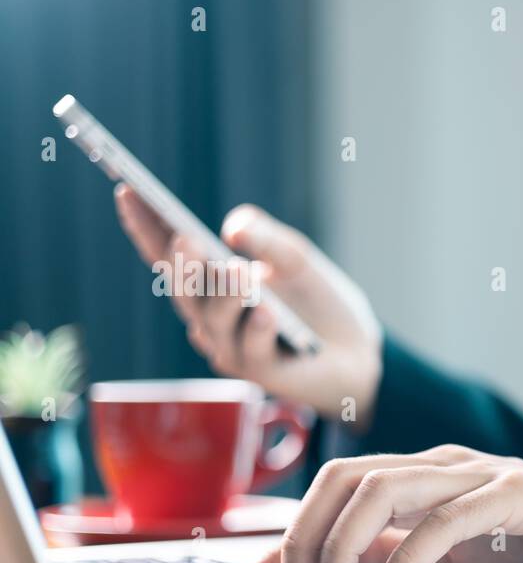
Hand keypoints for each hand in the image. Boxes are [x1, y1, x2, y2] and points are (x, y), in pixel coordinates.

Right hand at [114, 186, 382, 425]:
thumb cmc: (314, 302)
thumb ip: (268, 241)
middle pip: (186, 290)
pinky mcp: (261, 372)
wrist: (356, 350)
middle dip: (184, 266)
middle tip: (184, 239)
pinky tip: (268, 312)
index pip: (169, 252)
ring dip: (225, 296)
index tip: (127, 190)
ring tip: (238, 272)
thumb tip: (234, 229)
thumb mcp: (296, 260)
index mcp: (210, 282)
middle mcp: (210, 316)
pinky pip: (253, 350)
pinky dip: (259, 329)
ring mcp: (231, 346)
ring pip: (215, 322)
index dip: (146, 225)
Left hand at [228, 445, 522, 562]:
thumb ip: (397, 545)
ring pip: (382, 487)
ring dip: (343, 544)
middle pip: (343, 477)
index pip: (331, 487)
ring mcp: (473, 472)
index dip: (282, 535)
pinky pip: (445, 519)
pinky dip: (408, 556)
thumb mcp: (449, 548)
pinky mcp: (511, 492)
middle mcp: (438, 462)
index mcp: (419, 470)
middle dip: (303, 536)